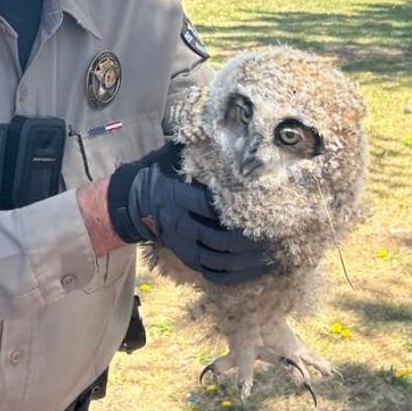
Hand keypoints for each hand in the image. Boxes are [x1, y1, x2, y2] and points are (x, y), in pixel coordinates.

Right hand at [109, 143, 275, 284]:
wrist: (136, 203)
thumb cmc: (163, 173)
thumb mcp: (174, 156)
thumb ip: (199, 151)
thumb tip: (233, 134)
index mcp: (176, 197)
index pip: (208, 206)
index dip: (235, 210)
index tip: (263, 208)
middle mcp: (179, 224)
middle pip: (218, 238)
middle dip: (248, 241)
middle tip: (275, 238)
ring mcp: (183, 245)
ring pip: (218, 260)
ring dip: (247, 262)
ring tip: (272, 257)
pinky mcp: (187, 259)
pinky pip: (213, 273)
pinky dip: (236, 276)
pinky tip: (256, 271)